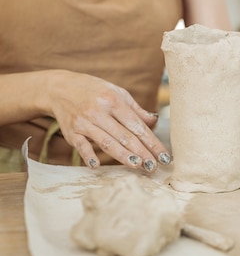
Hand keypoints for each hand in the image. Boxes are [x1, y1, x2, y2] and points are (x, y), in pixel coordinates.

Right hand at [47, 71, 170, 170]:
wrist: (59, 88)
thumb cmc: (95, 91)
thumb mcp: (117, 93)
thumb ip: (136, 110)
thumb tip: (155, 122)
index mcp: (114, 101)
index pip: (137, 126)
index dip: (152, 142)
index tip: (164, 156)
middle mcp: (99, 111)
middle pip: (125, 136)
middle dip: (142, 152)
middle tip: (154, 167)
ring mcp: (84, 122)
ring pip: (106, 142)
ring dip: (122, 155)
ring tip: (138, 166)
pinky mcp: (71, 131)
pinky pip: (81, 145)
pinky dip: (88, 155)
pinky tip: (97, 165)